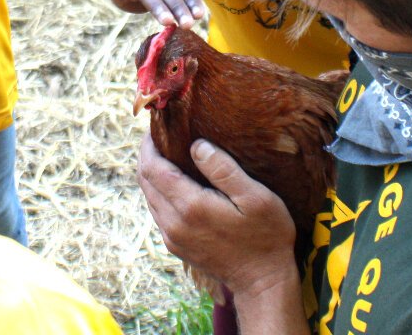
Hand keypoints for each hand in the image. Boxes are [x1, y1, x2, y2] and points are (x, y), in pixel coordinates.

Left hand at [137, 134, 298, 299]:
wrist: (263, 283)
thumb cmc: (266, 237)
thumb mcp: (255, 197)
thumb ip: (223, 170)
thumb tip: (197, 145)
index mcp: (190, 206)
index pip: (153, 169)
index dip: (149, 146)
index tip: (155, 128)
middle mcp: (174, 223)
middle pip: (145, 182)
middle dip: (147, 156)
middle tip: (159, 136)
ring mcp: (172, 237)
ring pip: (149, 198)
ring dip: (152, 175)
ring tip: (167, 154)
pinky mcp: (176, 246)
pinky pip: (158, 212)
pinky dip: (159, 192)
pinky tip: (175, 182)